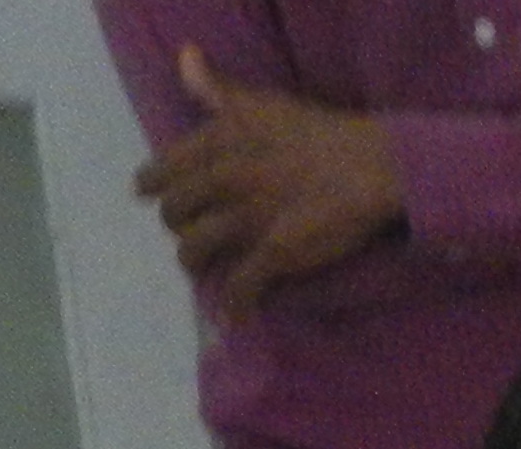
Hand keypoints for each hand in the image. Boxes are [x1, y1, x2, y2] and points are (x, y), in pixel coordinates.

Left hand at [138, 49, 406, 316]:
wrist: (371, 166)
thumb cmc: (320, 132)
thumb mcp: (262, 101)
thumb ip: (217, 88)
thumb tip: (183, 59)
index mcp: (217, 144)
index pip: (163, 172)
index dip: (153, 188)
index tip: (150, 196)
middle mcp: (223, 181)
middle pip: (175, 216)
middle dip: (181, 228)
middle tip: (196, 234)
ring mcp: (247, 221)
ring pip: (195, 252)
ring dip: (198, 267)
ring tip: (209, 273)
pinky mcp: (274, 254)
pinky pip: (240, 288)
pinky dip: (234, 307)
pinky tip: (235, 317)